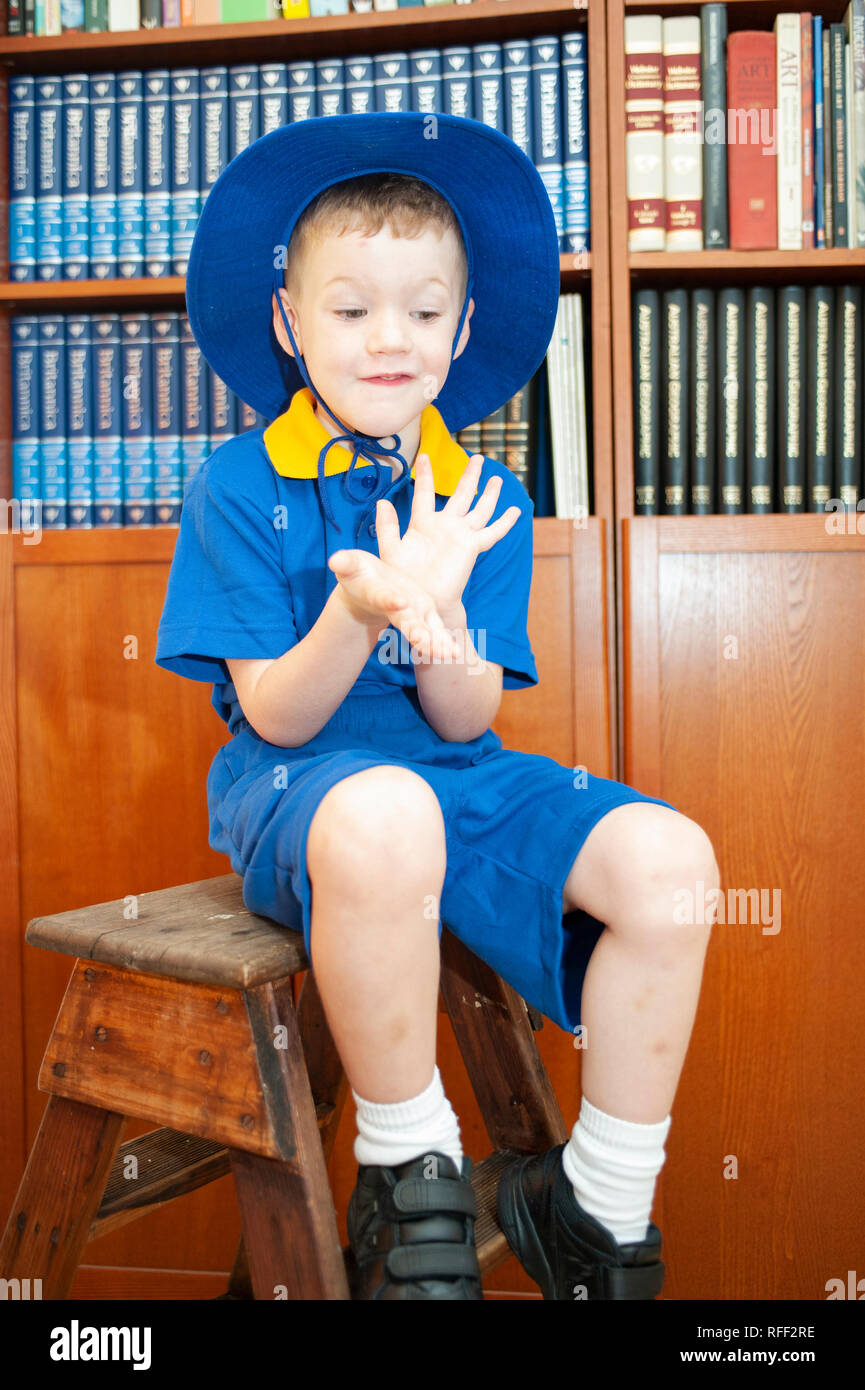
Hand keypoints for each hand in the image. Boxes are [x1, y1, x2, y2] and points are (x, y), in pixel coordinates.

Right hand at [328, 547, 460, 663]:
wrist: (368, 591)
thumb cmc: (357, 575)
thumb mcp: (350, 565)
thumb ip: (345, 563)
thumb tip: (334, 560)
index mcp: (379, 594)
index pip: (383, 597)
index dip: (389, 600)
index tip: (398, 602)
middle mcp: (396, 609)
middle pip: (406, 622)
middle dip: (416, 633)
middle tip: (426, 645)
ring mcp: (411, 615)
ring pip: (423, 631)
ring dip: (435, 644)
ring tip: (448, 655)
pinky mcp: (424, 615)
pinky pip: (436, 631)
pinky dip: (445, 642)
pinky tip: (456, 653)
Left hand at [373, 452, 521, 613]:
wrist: (418, 600)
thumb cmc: (402, 580)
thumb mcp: (390, 549)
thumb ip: (387, 526)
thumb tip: (383, 501)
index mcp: (422, 524)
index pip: (425, 494)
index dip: (426, 476)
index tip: (424, 456)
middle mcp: (444, 527)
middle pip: (461, 495)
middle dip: (470, 477)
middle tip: (478, 458)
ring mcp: (460, 536)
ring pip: (479, 509)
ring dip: (488, 493)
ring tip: (497, 478)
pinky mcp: (471, 547)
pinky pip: (492, 532)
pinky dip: (504, 523)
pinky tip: (515, 511)